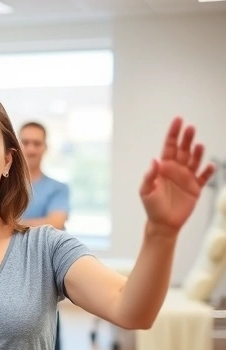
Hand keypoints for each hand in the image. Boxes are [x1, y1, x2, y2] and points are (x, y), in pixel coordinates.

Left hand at [139, 117, 215, 234]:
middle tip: (190, 128)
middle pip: (183, 150)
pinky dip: (208, 171)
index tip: (178, 120)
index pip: (169, 146)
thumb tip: (154, 160)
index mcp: (163, 167)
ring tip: (199, 145)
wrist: (163, 223)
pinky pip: (204, 177)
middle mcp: (176, 169)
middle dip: (186, 138)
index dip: (173, 133)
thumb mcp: (146, 191)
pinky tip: (211, 165)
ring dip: (197, 152)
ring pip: (194, 160)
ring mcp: (186, 178)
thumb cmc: (152, 206)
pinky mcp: (195, 188)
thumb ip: (149, 175)